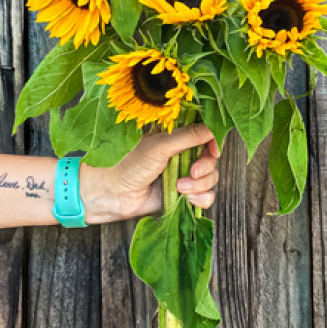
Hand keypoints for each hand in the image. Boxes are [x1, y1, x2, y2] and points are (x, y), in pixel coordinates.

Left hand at [79, 123, 219, 222]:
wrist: (112, 193)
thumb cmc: (129, 163)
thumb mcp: (160, 146)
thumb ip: (188, 136)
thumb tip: (214, 128)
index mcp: (176, 137)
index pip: (206, 135)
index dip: (214, 143)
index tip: (214, 151)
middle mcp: (182, 155)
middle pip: (211, 159)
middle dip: (205, 168)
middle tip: (191, 172)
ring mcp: (183, 175)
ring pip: (210, 179)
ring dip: (200, 185)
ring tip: (179, 188)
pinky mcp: (182, 195)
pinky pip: (205, 197)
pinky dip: (201, 199)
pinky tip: (187, 199)